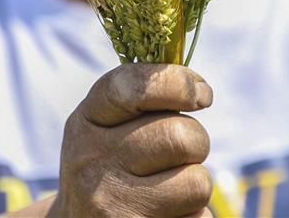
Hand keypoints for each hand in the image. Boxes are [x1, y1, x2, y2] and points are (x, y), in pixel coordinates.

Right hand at [49, 63, 213, 217]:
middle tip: (180, 156)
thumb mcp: (106, 129)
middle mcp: (92, 159)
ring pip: (196, 181)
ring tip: (168, 191)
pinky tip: (166, 215)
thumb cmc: (109, 171)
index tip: (202, 94)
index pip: (133, 87)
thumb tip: (198, 89)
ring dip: (195, 185)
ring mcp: (110, 202)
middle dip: (196, 143)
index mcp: (86, 121)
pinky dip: (194, 216)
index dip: (177, 83)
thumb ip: (142, 104)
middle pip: (179, 135)